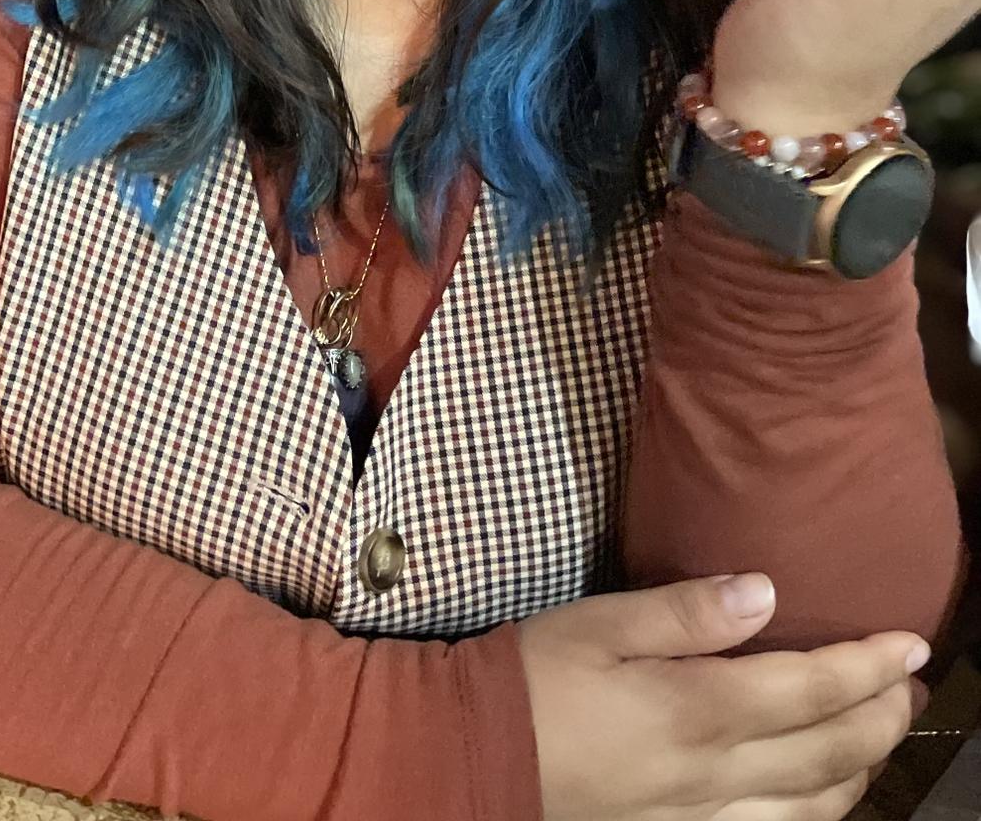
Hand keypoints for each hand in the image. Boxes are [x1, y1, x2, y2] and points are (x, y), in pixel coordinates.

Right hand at [519, 573, 924, 819]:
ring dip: (862, 768)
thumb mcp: (599, 622)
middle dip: (881, 717)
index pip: (809, 690)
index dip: (867, 668)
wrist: (478, 757)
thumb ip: (684, 610)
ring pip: (814, 809)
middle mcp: (713, 776)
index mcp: (694, 711)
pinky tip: (824, 793)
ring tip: (880, 731)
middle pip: (828, 754)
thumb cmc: (535, 676)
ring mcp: (702, 820)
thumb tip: (765, 590)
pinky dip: (818, 814)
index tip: (908, 642)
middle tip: (909, 681)